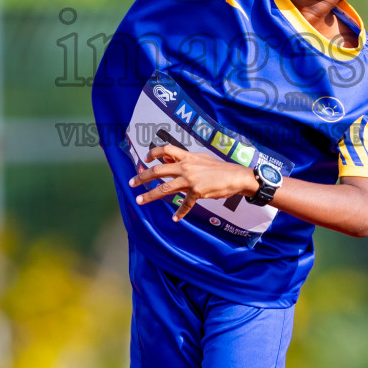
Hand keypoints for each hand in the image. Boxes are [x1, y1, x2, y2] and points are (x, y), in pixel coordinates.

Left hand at [129, 144, 259, 221]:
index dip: (153, 153)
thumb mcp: (201, 158)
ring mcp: (190, 179)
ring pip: (165, 188)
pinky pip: (185, 204)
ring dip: (150, 195)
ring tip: (139, 200)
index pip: (165, 150)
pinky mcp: (197, 192)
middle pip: (158, 171)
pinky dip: (180, 212)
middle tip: (131, 183)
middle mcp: (186, 167)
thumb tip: (169, 159)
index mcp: (187, 157)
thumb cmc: (219, 168)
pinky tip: (175, 218)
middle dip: (142, 177)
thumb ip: (185, 159)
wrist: (235, 176)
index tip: (145, 159)